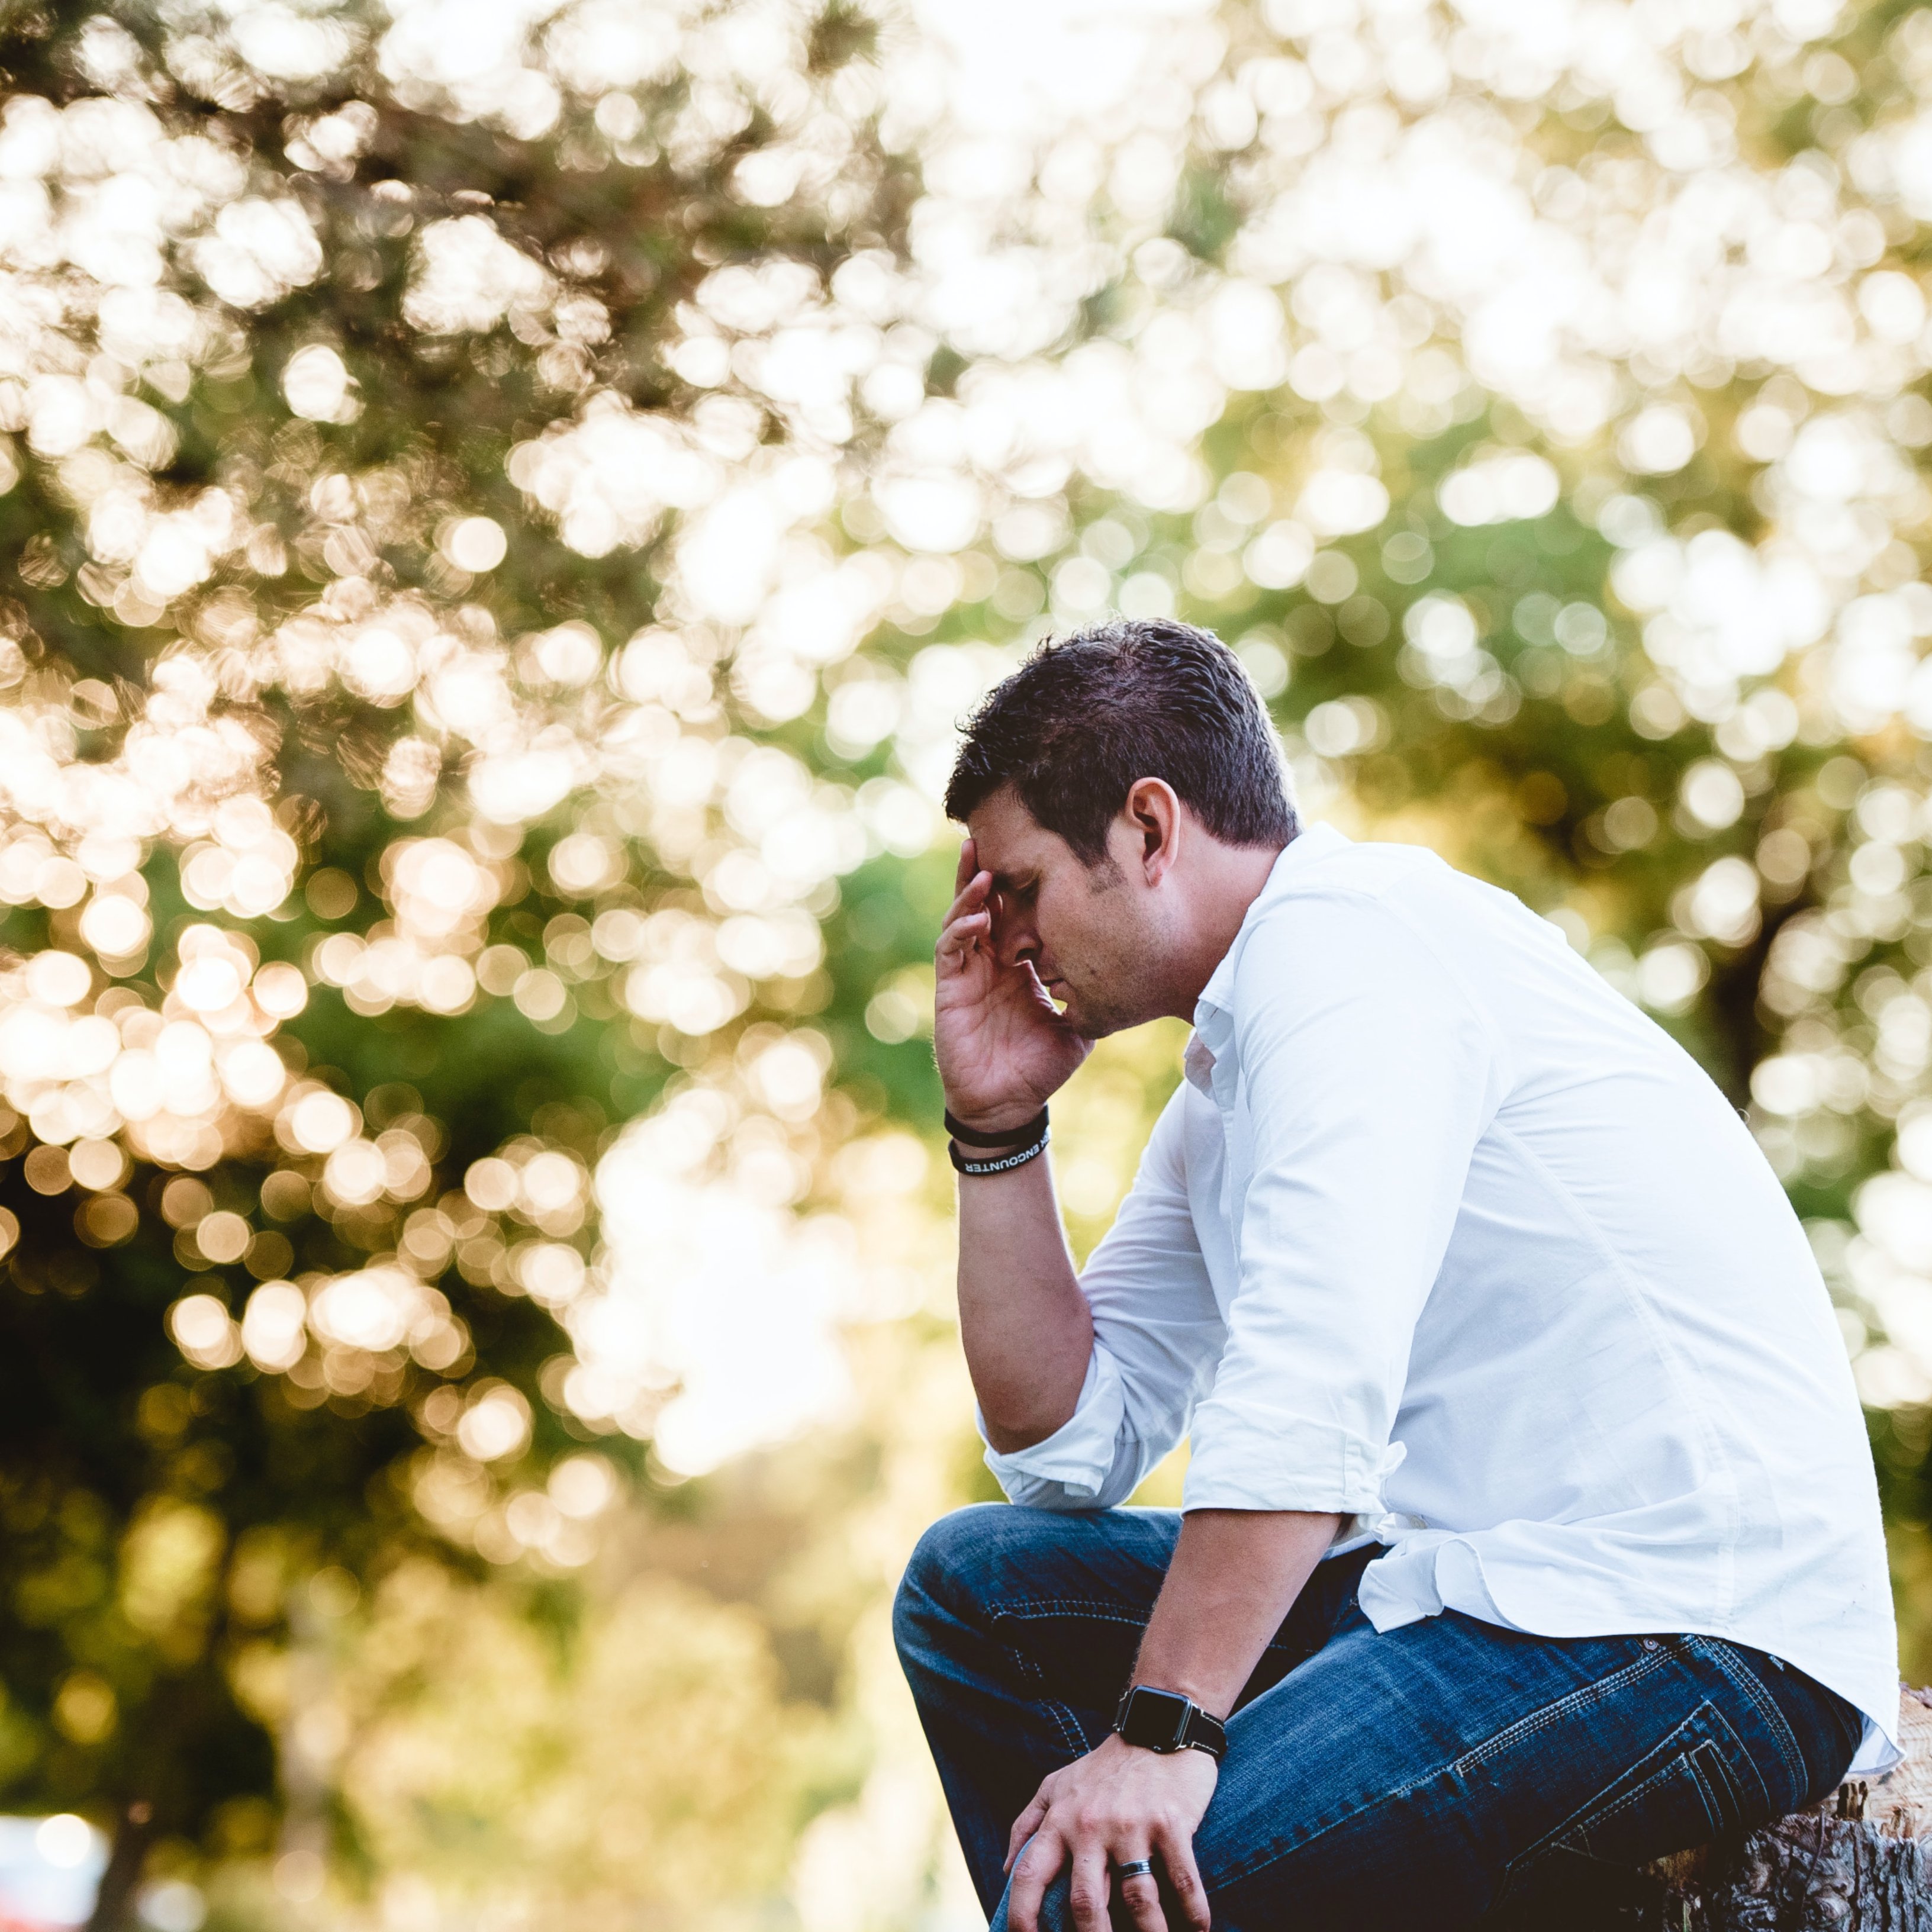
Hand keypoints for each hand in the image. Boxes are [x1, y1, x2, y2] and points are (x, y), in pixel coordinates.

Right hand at [935, 837, 1089, 1131]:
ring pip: (963, 918)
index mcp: (1020, 964)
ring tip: (983, 866)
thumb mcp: (1078, 1027)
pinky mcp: (951, 989)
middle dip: (987, 869)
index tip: (1040, 852)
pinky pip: (951, 950)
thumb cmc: (1039, 1067)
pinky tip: (977, 918)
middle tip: (995, 834)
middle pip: (985, 904)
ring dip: (970, 892)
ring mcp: (968, 973)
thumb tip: (1130, 976)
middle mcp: (992, 961)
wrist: (1008, 1105)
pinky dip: (961, 930)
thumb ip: (1092, 999)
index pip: (1018, 913)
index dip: (1023, 884)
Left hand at [1002, 1734, 1215, 1931]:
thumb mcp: (1055, 1785)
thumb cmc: (1103, 1765)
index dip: (1021, 1918)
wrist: (1156, 1725)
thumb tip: (1006, 1871)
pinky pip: (1182, 1880)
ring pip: (1138, 1901)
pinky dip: (1194, 1913)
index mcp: (1060, 1820)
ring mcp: (1133, 1826)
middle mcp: (1091, 1826)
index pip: (1029, 1876)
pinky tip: (1198, 1930)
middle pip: (1087, 1904)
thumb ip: (1027, 1825)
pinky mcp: (1171, 1824)